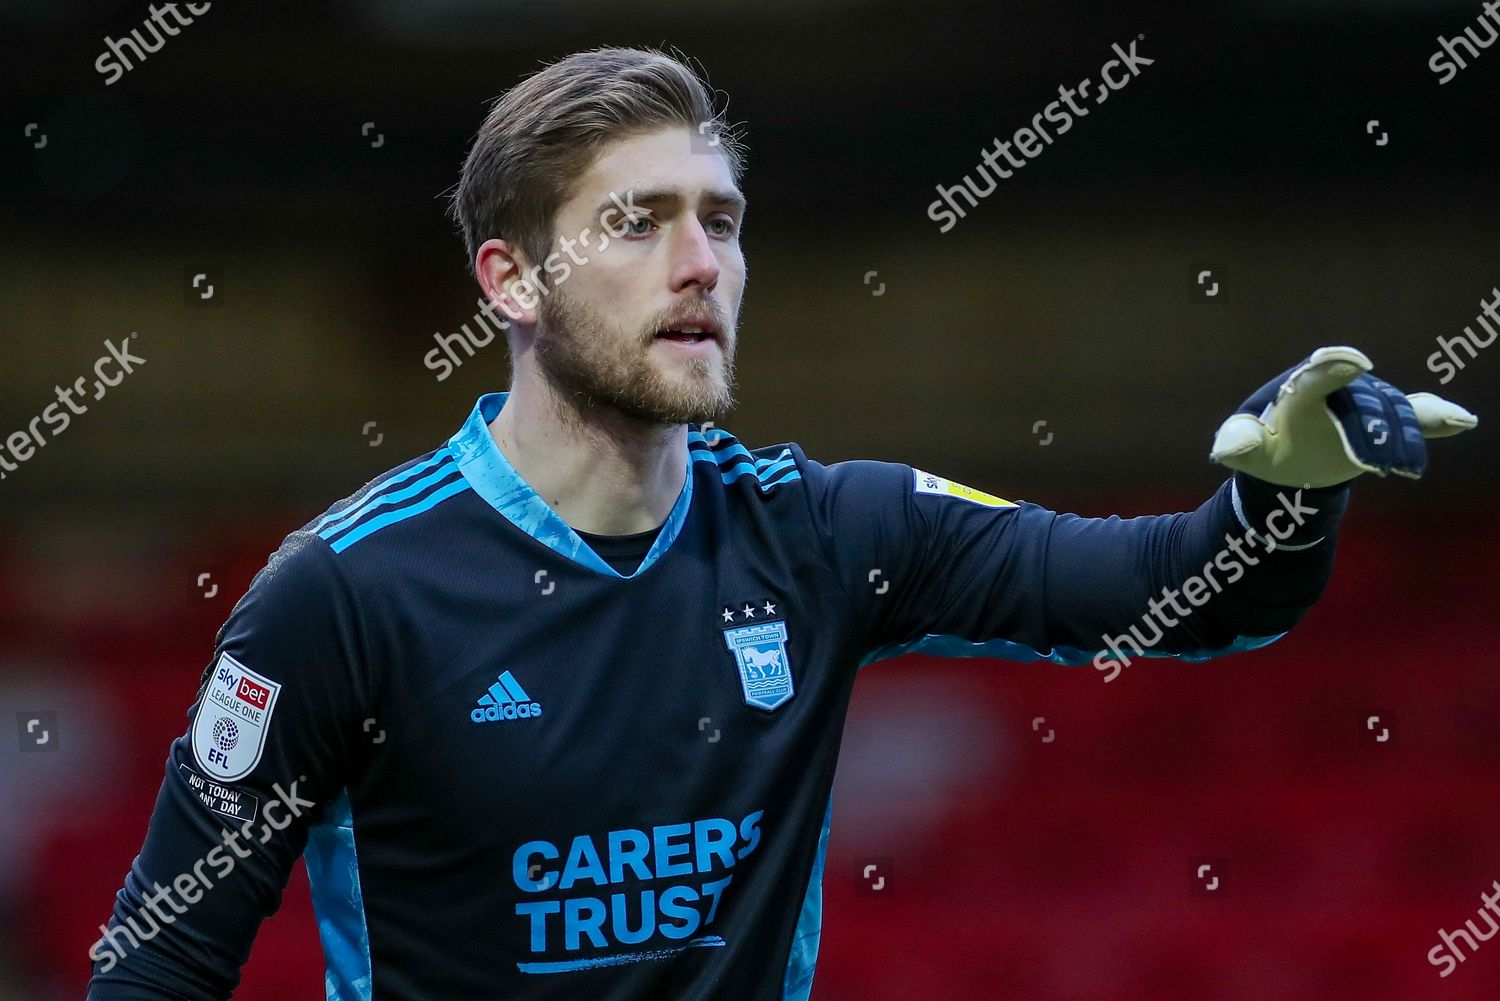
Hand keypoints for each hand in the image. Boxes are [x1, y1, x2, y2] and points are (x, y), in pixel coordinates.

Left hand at [1210, 346, 1476, 487]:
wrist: (1294, 456)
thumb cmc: (1268, 448)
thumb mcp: (1250, 451)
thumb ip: (1239, 445)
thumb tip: (1224, 450)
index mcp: (1299, 391)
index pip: (1313, 379)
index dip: (1331, 370)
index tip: (1353, 361)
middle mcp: (1336, 387)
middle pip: (1360, 399)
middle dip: (1374, 413)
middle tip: (1381, 443)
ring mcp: (1363, 401)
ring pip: (1388, 409)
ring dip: (1408, 420)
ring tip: (1434, 428)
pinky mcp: (1384, 417)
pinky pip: (1412, 414)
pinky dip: (1435, 417)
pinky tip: (1460, 421)